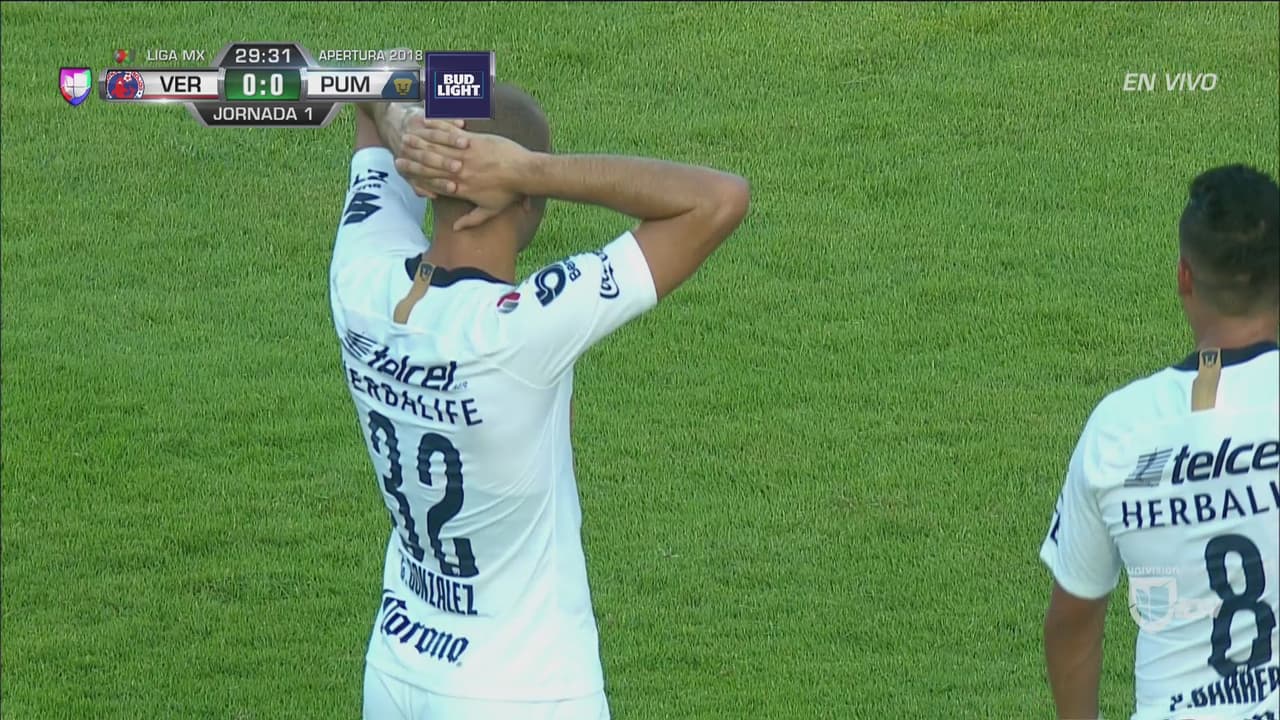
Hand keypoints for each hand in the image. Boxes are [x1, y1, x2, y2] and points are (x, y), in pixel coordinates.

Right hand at [395, 119, 535, 230]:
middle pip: (429, 165)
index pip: (433, 183)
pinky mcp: (473, 141)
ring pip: (436, 149)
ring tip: (406, 136)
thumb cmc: (511, 192)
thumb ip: (472, 219)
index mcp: (461, 189)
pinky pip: (450, 135)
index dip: (417, 177)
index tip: (405, 172)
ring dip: (419, 142)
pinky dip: (438, 129)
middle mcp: (459, 173)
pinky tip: (427, 123)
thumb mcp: (491, 210)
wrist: (525, 173)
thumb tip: (456, 228)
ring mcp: (465, 156)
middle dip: (412, 158)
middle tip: (397, 152)